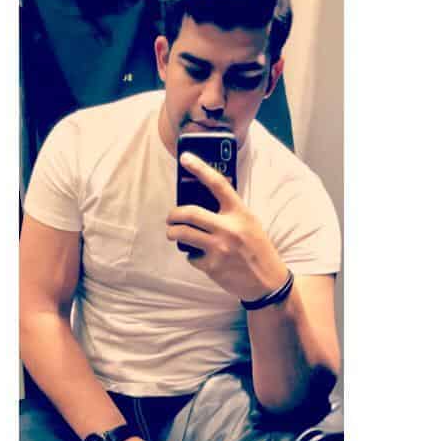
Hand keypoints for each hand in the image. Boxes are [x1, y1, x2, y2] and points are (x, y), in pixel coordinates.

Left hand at [167, 152, 287, 300]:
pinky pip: (191, 256)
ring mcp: (219, 248)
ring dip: (173, 233)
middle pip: (189, 212)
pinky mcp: (212, 266)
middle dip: (173, 215)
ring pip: (182, 234)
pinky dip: (192, 256)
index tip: (186, 157)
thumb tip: (201, 202)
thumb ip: (230, 213)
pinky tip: (201, 257)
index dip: (200, 168)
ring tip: (174, 233)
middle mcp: (229, 228)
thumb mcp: (250, 224)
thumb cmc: (257, 249)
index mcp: (240, 213)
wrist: (268, 282)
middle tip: (171, 218)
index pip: (218, 184)